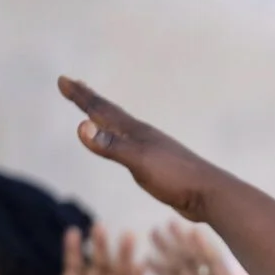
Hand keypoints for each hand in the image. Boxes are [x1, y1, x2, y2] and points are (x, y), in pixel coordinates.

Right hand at [59, 77, 220, 222]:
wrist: (211, 195)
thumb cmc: (177, 178)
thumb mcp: (139, 162)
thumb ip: (111, 146)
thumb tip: (81, 126)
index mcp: (136, 133)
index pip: (101, 110)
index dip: (80, 96)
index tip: (63, 79)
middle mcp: (143, 136)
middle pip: (111, 113)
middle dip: (89, 99)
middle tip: (73, 84)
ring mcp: (152, 149)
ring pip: (122, 128)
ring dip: (105, 117)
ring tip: (97, 112)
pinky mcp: (159, 165)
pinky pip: (131, 146)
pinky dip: (120, 140)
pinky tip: (125, 144)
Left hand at [147, 226, 274, 274]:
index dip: (164, 274)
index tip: (147, 259)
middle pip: (186, 268)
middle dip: (170, 251)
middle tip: (153, 231)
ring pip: (197, 262)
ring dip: (181, 244)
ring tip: (167, 225)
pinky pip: (215, 267)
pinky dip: (204, 250)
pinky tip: (194, 234)